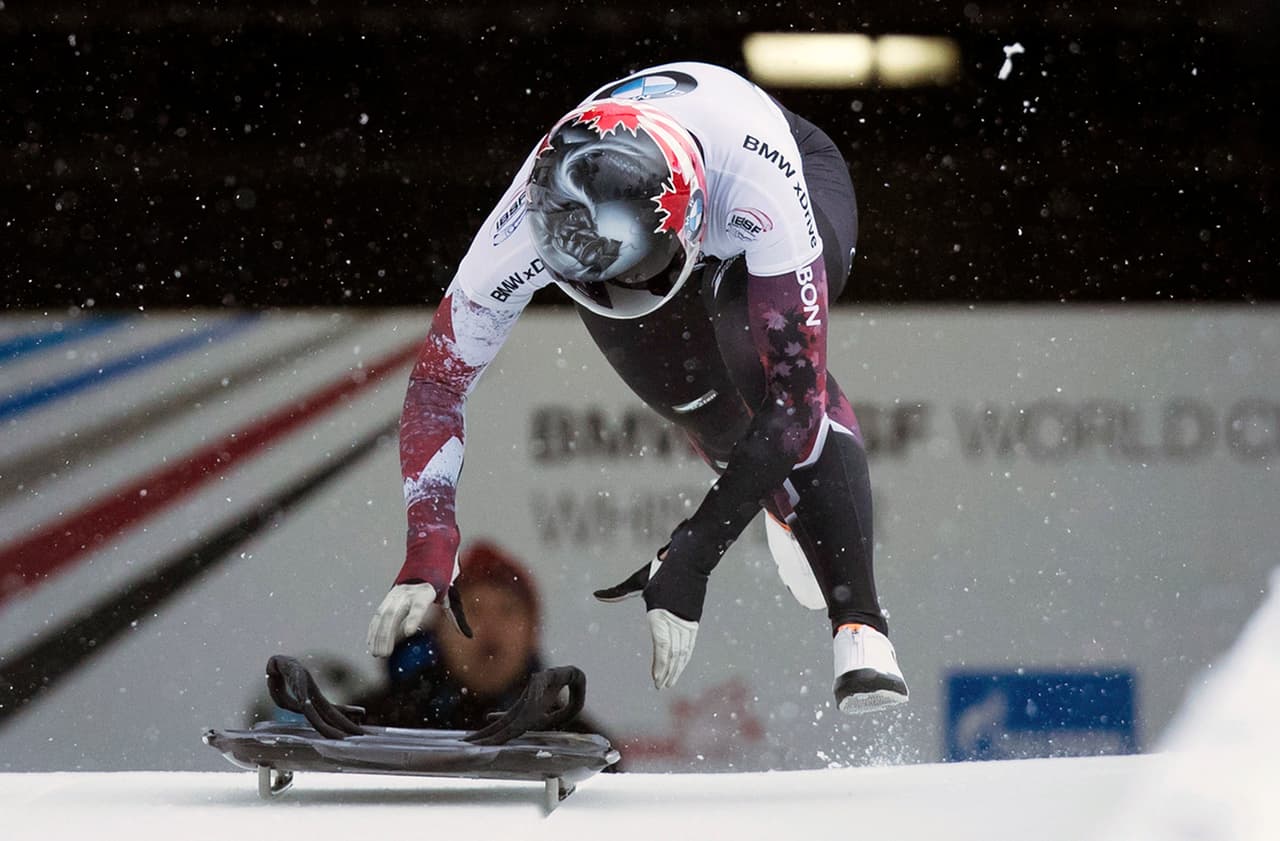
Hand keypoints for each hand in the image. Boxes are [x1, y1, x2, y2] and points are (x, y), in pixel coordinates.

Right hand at [366, 582, 473, 656]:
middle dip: (388, 634)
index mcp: (426, 590)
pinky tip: (371, 643)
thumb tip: (468, 636)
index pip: (419, 606)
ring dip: (378, 635)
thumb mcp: (449, 596)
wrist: (428, 554)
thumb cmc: (441, 579)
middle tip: (385, 654)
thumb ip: (455, 616)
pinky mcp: (389, 596)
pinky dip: (374, 629)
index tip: (408, 633)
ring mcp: (397, 593)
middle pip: (395, 613)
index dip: (413, 618)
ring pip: (384, 614)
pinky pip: (379, 614)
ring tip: (378, 654)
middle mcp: (408, 591)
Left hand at [594, 556, 705, 688]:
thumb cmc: (660, 570)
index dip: (660, 664)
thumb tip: (596, 595)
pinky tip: (681, 665)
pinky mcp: (694, 620)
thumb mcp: (638, 581)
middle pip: (673, 652)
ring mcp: (687, 620)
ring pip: (683, 651)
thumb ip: (618, 593)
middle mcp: (675, 619)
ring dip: (677, 668)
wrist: (690, 560)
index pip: (661, 645)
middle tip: (661, 686)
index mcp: (659, 612)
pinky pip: (690, 643)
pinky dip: (686, 657)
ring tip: (670, 681)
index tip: (655, 679)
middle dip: (667, 672)